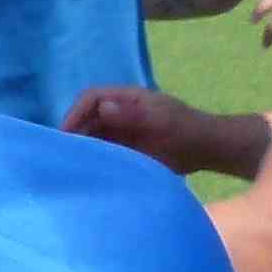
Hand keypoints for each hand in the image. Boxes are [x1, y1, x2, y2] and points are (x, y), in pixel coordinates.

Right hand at [61, 82, 235, 173]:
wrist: (206, 149)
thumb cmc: (186, 131)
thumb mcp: (161, 121)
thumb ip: (132, 115)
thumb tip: (102, 108)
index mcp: (126, 98)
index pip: (90, 98)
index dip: (75, 113)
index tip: (66, 136)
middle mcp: (118, 112)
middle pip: (86, 118)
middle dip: (74, 134)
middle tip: (65, 158)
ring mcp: (121, 131)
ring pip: (92, 136)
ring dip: (82, 149)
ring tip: (74, 168)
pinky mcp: (124, 149)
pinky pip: (102, 152)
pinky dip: (94, 160)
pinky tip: (89, 173)